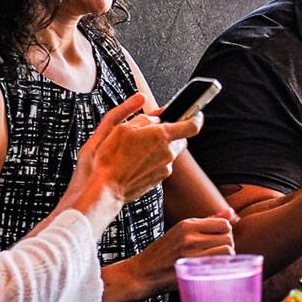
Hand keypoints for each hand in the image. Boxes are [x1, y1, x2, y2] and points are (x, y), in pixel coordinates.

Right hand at [76, 94, 199, 203]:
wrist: (106, 188)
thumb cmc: (110, 158)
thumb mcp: (121, 127)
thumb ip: (143, 117)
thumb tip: (152, 114)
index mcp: (161, 136)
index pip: (192, 125)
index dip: (195, 117)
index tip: (195, 113)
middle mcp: (168, 152)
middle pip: (181, 138)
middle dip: (171, 133)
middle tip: (153, 132)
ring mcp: (165, 167)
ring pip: (171, 152)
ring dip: (161, 147)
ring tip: (139, 149)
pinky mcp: (160, 179)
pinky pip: (163, 164)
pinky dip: (154, 160)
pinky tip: (137, 161)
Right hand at [129, 216, 235, 292]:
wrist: (143, 273)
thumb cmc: (164, 252)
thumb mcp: (182, 230)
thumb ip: (208, 221)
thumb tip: (231, 212)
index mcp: (187, 225)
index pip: (224, 224)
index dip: (226, 232)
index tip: (219, 239)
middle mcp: (190, 237)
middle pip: (228, 237)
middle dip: (228, 245)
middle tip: (218, 251)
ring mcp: (191, 253)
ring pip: (227, 250)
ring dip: (227, 256)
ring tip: (216, 260)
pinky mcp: (191, 269)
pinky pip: (219, 264)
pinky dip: (221, 266)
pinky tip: (212, 268)